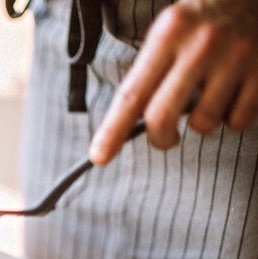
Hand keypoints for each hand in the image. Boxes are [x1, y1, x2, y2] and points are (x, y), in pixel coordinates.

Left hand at [89, 0, 257, 164]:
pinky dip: (232, 118)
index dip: (112, 130)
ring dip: (201, 123)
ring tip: (207, 99)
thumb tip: (125, 126)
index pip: (131, 93)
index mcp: (168, 34)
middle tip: (164, 138)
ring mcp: (236, 57)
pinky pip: (238, 121)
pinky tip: (232, 95)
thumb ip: (149, 76)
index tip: (99, 157)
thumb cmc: (200, 24)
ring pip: (204, 124)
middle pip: (162, 117)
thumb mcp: (167, 35)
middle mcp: (201, 45)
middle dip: (159, 138)